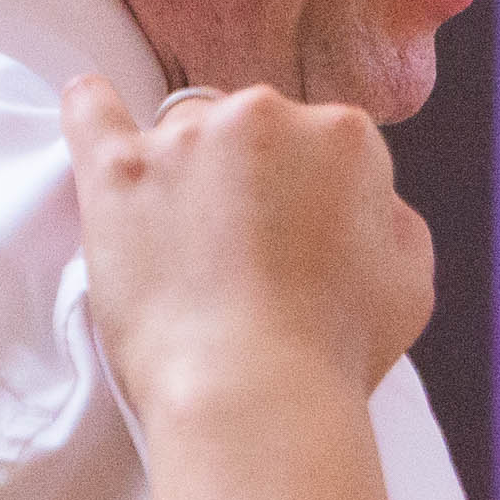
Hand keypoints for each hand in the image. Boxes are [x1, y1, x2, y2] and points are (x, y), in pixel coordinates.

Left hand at [57, 75, 431, 411]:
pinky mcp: (119, 171)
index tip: (296, 244)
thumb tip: (366, 202)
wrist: (250, 393)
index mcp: (344, 136)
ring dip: (185, 168)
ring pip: (183, 128)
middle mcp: (266, 114)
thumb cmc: (334, 350)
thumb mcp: (410, 279)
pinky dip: (91, 108)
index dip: (309, 196)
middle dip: (251, 176)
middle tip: (243, 254)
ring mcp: (186, 139)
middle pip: (253, 126)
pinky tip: (91, 105)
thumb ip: (390, 218)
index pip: (322, 141)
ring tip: (180, 238)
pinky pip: (90, 112)